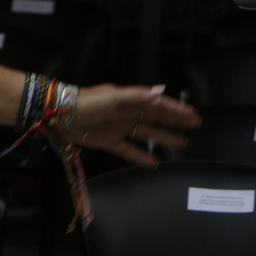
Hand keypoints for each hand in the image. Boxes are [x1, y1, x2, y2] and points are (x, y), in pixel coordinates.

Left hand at [63, 84, 199, 166]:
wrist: (61, 115)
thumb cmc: (88, 103)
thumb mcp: (114, 97)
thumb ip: (138, 97)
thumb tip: (160, 92)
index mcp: (130, 100)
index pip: (158, 104)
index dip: (175, 108)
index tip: (192, 113)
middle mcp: (127, 113)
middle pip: (156, 117)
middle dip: (175, 120)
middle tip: (194, 125)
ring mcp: (119, 128)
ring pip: (147, 134)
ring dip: (164, 138)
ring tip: (182, 143)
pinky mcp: (110, 141)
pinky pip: (129, 150)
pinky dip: (141, 156)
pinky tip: (154, 162)